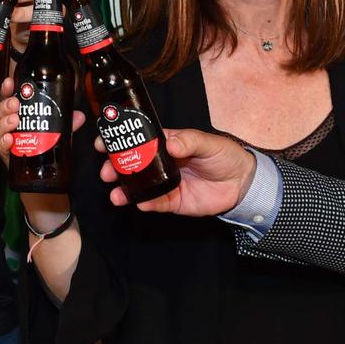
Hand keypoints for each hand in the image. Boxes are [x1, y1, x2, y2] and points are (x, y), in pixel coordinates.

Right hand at [0, 75, 85, 167]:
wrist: (34, 166)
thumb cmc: (38, 140)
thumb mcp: (53, 128)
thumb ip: (65, 122)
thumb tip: (79, 116)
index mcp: (14, 112)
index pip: (7, 97)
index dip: (6, 89)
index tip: (10, 82)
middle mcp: (5, 123)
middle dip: (5, 106)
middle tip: (15, 104)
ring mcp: (2, 138)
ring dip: (5, 123)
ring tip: (15, 120)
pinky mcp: (4, 153)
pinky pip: (0, 147)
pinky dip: (4, 143)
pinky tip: (10, 139)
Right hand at [103, 128, 256, 215]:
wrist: (241, 183)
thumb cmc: (225, 156)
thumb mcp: (208, 143)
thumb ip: (189, 141)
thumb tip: (170, 143)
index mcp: (167, 144)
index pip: (138, 140)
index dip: (120, 140)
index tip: (103, 142)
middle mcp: (161, 164)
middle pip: (132, 165)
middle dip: (115, 168)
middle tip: (106, 171)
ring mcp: (165, 184)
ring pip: (138, 186)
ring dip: (124, 189)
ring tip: (115, 194)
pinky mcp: (172, 202)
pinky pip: (154, 203)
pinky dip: (145, 203)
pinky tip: (137, 203)